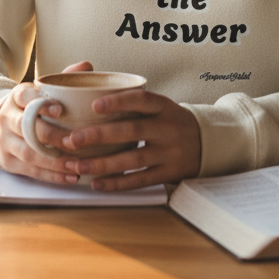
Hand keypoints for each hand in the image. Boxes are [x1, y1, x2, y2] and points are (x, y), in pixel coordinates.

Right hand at [0, 61, 92, 184]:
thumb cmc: (28, 107)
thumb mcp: (40, 90)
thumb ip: (62, 79)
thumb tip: (86, 66)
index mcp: (17, 96)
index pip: (25, 96)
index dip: (42, 104)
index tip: (61, 110)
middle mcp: (8, 117)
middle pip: (28, 128)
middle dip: (53, 136)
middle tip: (75, 141)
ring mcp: (5, 140)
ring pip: (29, 152)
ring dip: (55, 161)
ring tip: (77, 164)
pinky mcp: (8, 161)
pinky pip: (30, 170)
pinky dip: (52, 175)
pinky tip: (71, 176)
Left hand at [60, 89, 201, 191]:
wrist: (206, 143)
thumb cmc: (171, 121)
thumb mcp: (160, 106)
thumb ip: (133, 102)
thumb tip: (89, 94)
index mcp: (164, 107)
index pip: (142, 100)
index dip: (119, 101)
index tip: (94, 104)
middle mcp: (168, 128)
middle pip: (133, 130)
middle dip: (100, 135)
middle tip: (73, 139)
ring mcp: (169, 152)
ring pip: (133, 159)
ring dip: (103, 164)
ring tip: (78, 165)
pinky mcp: (168, 173)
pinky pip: (140, 180)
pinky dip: (118, 183)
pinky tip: (97, 183)